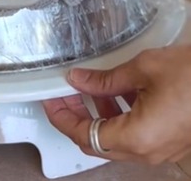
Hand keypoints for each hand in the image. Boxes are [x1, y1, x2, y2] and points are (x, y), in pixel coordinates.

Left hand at [42, 46, 190, 163]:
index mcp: (137, 138)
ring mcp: (162, 150)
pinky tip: (116, 92)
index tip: (50, 99)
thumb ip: (104, 79)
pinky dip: (120, 117)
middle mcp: (147, 152)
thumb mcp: (144, 69)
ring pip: (116, 140)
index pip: (83, 136)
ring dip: (97, 116)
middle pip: (96, 142)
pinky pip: (136, 136)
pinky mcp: (172, 141)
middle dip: (75, 118)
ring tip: (88, 88)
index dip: (61, 117)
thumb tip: (77, 79)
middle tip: (63, 94)